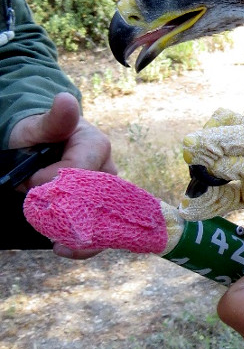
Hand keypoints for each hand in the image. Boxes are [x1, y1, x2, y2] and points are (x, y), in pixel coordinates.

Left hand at [9, 92, 115, 256]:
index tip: (32, 183)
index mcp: (96, 145)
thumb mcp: (37, 126)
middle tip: (49, 228)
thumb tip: (66, 101)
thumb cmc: (36, 134)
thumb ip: (53, 120)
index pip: (82, 172)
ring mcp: (106, 192)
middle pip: (101, 201)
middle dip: (74, 217)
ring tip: (59, 246)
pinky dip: (84, 243)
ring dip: (82, 237)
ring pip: (106, 220)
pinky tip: (64, 247)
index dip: (54, 182)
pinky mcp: (100, 209)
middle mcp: (107, 170)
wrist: (37, 147)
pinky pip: (100, 230)